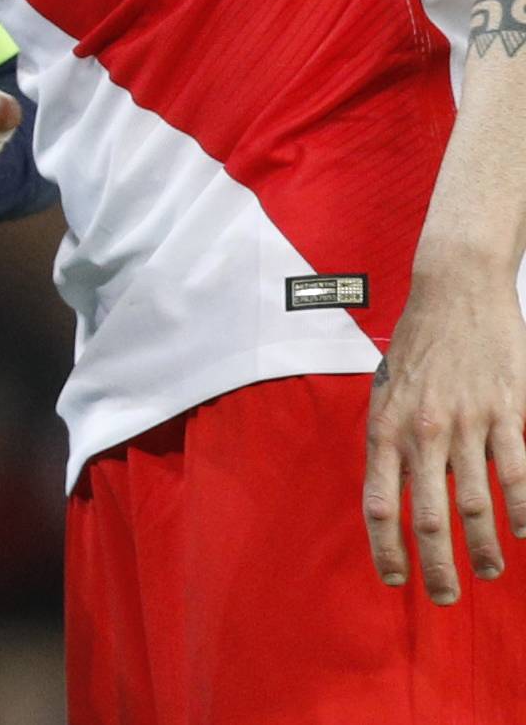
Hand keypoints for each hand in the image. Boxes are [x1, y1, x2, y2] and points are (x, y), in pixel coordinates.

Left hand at [363, 271, 525, 601]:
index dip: (385, 547)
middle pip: (428, 518)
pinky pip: (517, 474)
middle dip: (437, 567)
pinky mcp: (506, 412)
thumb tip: (394, 490)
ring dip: (485, 548)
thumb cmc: (419, 343)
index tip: (395, 580)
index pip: (378, 501)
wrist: (455, 290)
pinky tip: (525, 531)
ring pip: (476, 506)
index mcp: (386, 424)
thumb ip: (392, 439)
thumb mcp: (388, 389)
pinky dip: (523, 510)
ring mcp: (465, 422)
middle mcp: (421, 429)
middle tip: (445, 597)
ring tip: (491, 570)